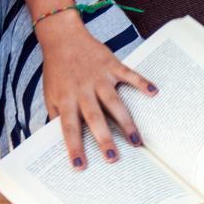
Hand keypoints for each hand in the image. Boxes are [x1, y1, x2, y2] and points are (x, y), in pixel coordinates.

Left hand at [35, 13, 156, 168]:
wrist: (61, 37)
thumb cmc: (57, 70)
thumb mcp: (49, 94)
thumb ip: (55, 116)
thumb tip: (56, 141)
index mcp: (65, 99)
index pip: (69, 128)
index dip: (74, 147)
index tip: (80, 167)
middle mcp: (82, 90)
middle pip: (94, 117)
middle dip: (103, 138)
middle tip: (113, 158)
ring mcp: (99, 78)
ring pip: (113, 102)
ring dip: (126, 122)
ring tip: (137, 141)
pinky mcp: (111, 66)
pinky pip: (129, 75)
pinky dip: (142, 83)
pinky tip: (154, 93)